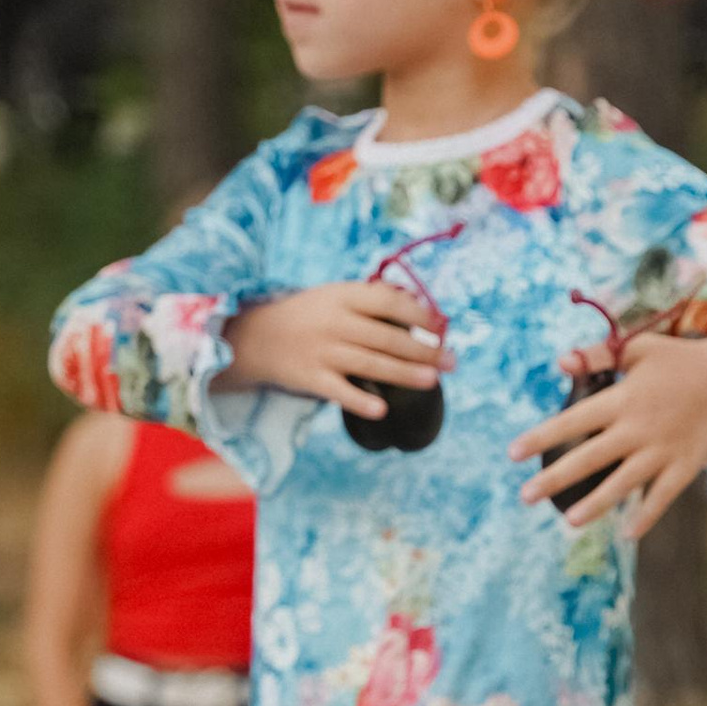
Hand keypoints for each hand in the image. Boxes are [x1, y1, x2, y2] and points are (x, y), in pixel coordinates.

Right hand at [222, 283, 447, 419]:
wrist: (255, 337)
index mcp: (343, 297)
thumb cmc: (308, 316)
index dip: (419, 313)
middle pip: (386, 336)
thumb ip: (371, 299)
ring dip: (404, 373)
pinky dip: (360, 400)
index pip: (389, 302)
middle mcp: (334, 322)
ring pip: (370, 363)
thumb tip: (418, 302)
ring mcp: (321, 350)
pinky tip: (382, 409)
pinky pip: (339, 391)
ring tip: (432, 381)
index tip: (442, 326)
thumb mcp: (334, 296)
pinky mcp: (310, 378)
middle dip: (423, 349)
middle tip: (452, 361)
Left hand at [508, 325, 706, 534]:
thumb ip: (599, 355)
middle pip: (590, 457)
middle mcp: (639, 427)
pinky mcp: (685, 466)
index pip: (573, 420)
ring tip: (569, 522)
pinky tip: (626, 533)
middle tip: (526, 496)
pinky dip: (646, 515)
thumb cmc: (681, 360)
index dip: (542, 436)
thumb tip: (560, 362)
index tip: (513, 454)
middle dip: (555, 478)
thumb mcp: (640, 348)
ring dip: (596, 504)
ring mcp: (663, 450)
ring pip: (623, 483)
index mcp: (624, 397)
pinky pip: (662, 496)